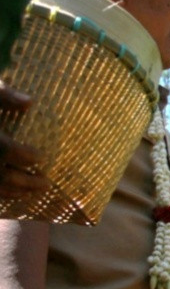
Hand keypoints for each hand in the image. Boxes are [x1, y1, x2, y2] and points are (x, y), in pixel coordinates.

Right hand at [0, 83, 48, 199]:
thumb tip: (30, 102)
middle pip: (1, 175)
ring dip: (16, 192)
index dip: (24, 155)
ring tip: (36, 191)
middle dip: (26, 182)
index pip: (4, 149)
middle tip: (47, 183)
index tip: (43, 157)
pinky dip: (3, 194)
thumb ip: (5, 94)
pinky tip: (18, 193)